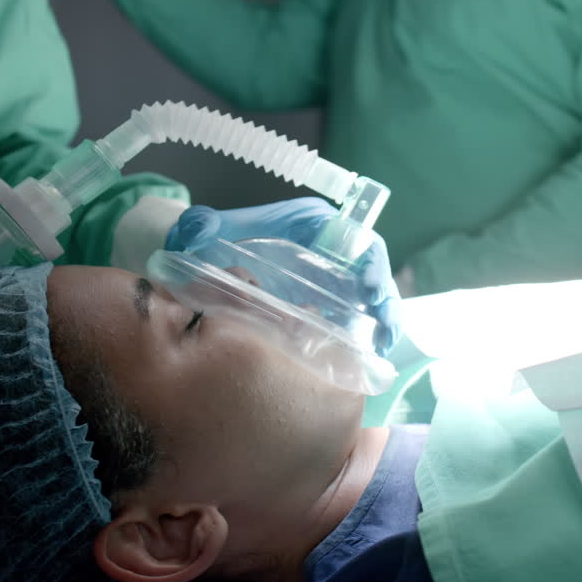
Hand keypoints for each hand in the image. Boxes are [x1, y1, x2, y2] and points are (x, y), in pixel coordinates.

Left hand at [166, 199, 402, 355]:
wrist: (212, 257)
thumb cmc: (221, 240)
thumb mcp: (212, 231)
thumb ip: (200, 227)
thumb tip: (197, 231)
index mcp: (312, 226)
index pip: (352, 237)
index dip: (368, 261)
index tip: (369, 289)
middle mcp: (330, 251)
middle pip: (371, 271)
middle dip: (384, 298)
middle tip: (384, 325)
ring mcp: (333, 280)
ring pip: (370, 298)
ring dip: (383, 320)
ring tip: (383, 345)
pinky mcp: (331, 305)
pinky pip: (357, 318)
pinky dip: (368, 336)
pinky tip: (370, 355)